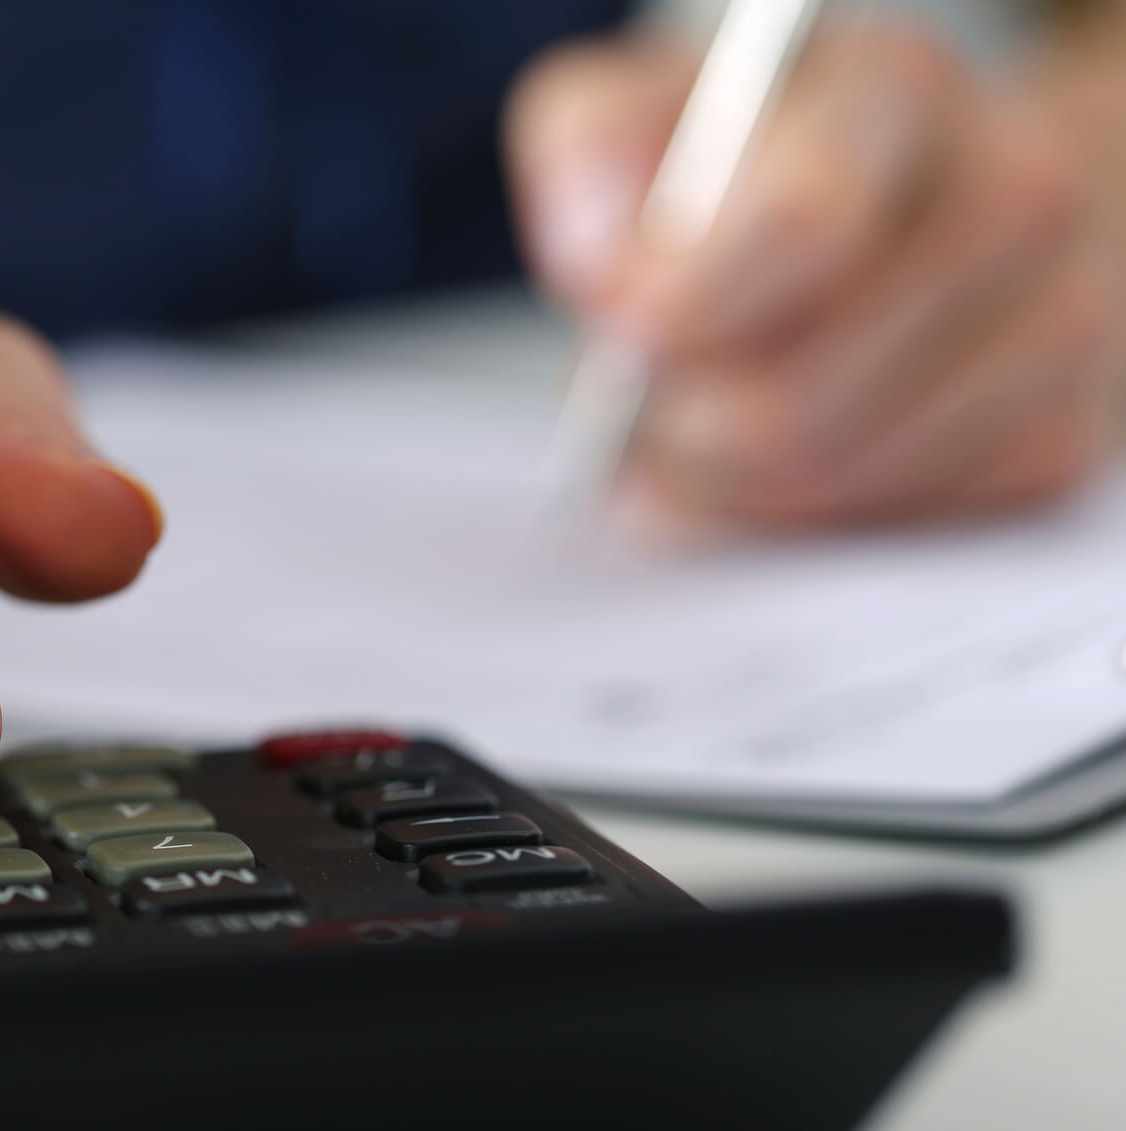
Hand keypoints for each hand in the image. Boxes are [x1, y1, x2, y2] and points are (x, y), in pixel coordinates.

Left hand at [505, 23, 1125, 527]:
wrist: (930, 196)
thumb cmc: (763, 161)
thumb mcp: (652, 112)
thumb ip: (593, 158)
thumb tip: (602, 269)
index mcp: (897, 97)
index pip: (807, 220)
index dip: (693, 305)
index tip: (626, 343)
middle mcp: (1011, 199)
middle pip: (798, 396)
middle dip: (677, 430)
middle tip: (630, 419)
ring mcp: (1055, 329)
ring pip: (833, 480)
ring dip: (721, 485)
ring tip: (682, 435)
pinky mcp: (1056, 444)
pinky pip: (880, 530)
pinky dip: (794, 519)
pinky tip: (770, 462)